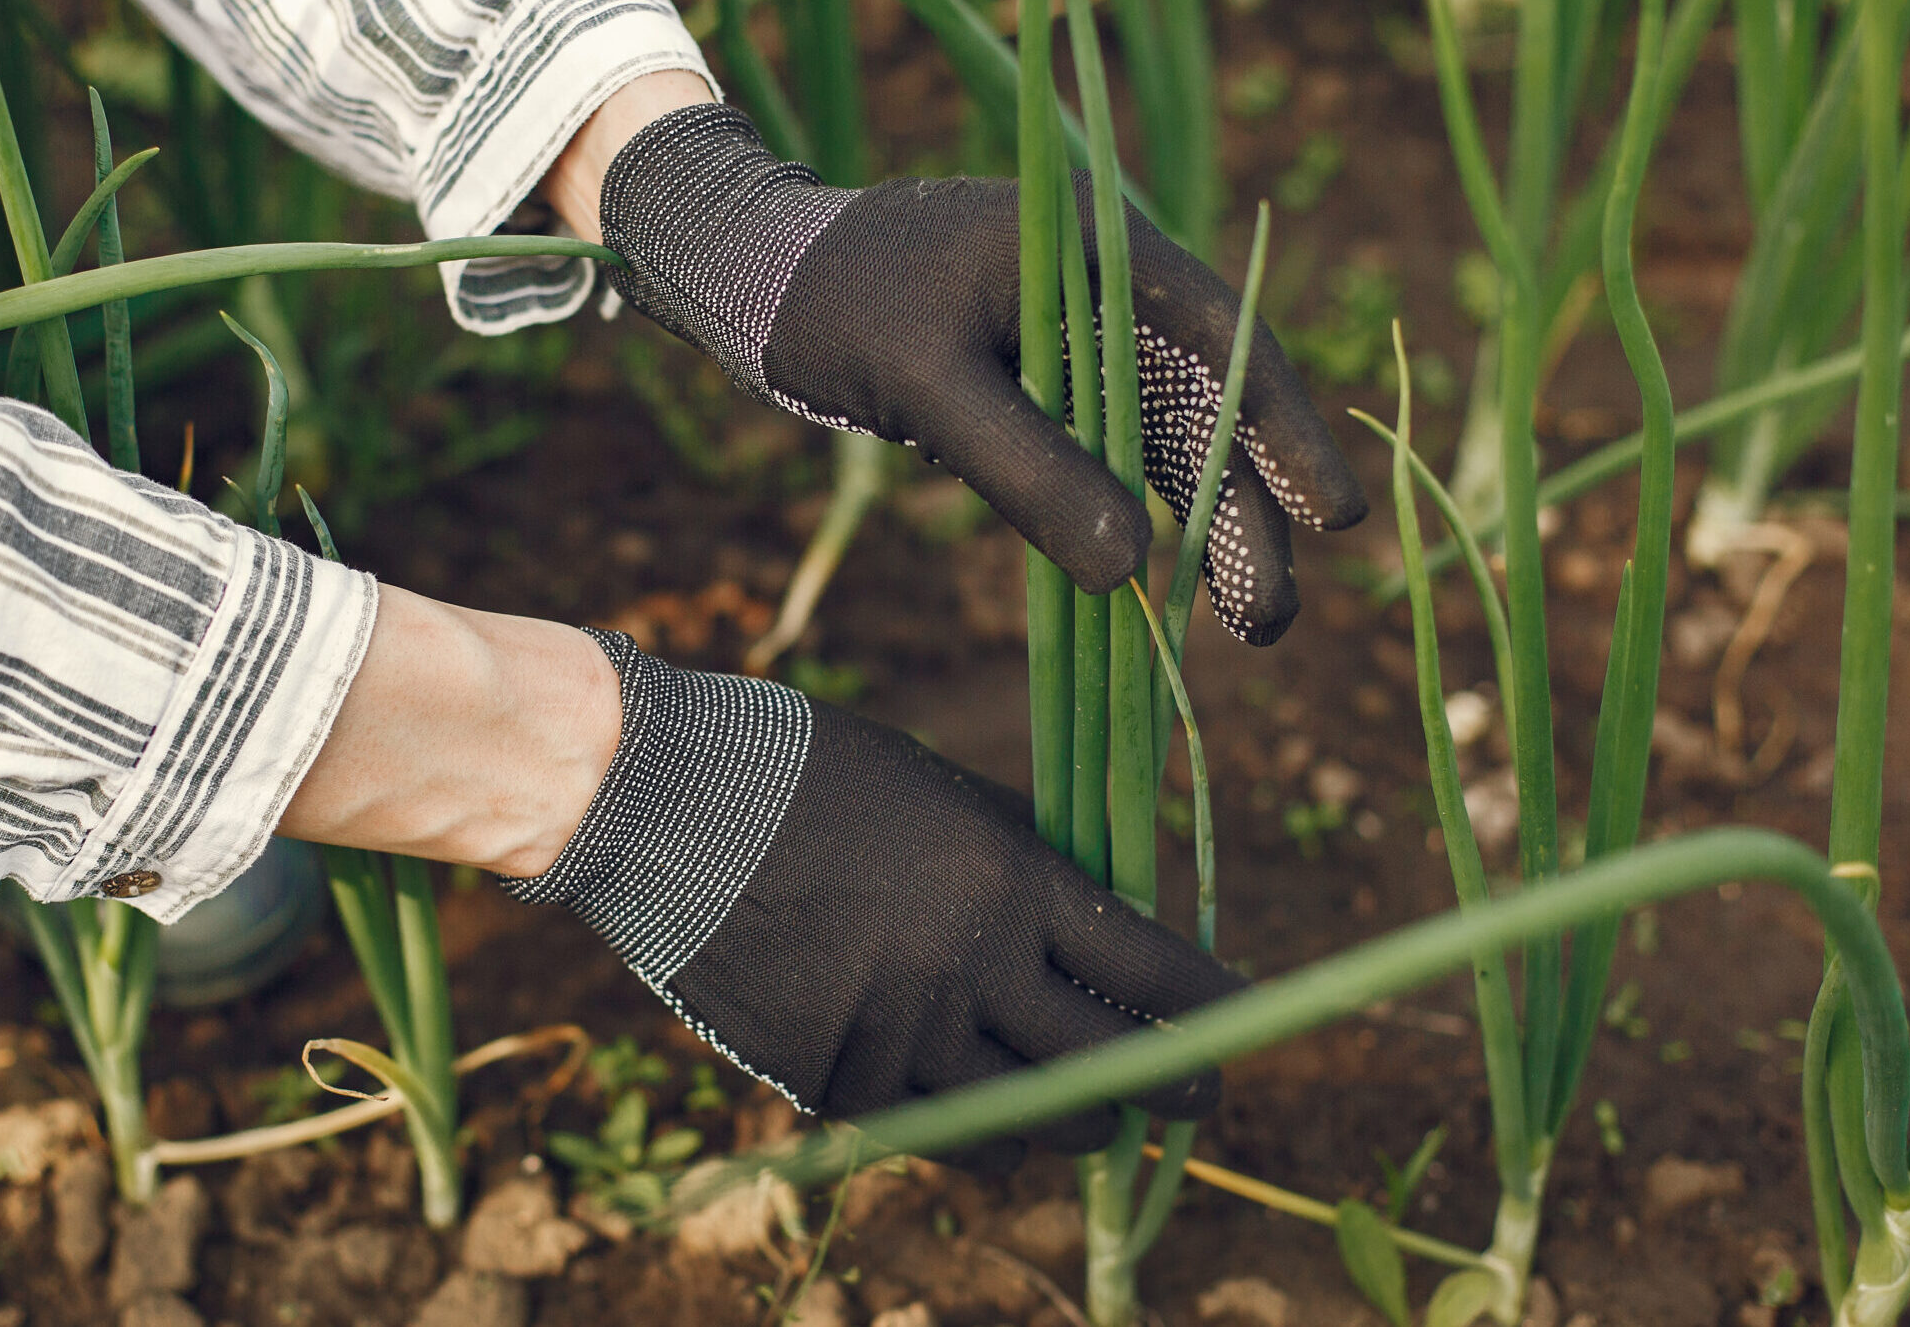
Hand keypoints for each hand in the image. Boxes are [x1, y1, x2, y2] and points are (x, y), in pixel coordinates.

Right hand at [508, 632, 1242, 1164]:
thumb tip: (1106, 910)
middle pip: (1112, 1067)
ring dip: (1072, 1121)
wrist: (668, 804)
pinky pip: (937, 1136)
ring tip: (1084, 1111)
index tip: (1241, 1027)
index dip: (1215, 1012)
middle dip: (1169, 1088)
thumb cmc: (813, 774)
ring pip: (1031, 1122)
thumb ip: (1027, 860)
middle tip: (1191, 1095)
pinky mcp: (833, 1080)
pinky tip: (990, 1123)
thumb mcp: (944, 793)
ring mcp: (900, 1036)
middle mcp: (971, 971)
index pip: (1156, 973)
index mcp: (1010, 883)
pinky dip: (977, 1134)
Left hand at [597, 103, 1367, 643]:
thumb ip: (1026, 467)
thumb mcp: (927, 384)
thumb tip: (1131, 569)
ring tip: (1243, 623)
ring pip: (1164, 440)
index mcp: (1097, 248)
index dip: (1284, 429)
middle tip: (1271, 621)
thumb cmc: (834, 305)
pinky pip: (1109, 453)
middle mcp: (1105, 287)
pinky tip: (1161, 587)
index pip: (1223, 338)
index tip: (1331, 516)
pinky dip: (1136, 514)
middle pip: (1206, 405)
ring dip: (1204, 527)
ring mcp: (1075, 336)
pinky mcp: (1039, 381)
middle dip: (1248, 512)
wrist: (752, 274)